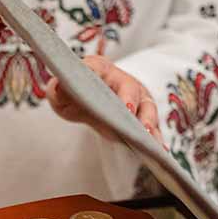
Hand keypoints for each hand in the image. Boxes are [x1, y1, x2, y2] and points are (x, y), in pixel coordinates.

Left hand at [46, 55, 165, 147]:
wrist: (93, 102)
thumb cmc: (79, 96)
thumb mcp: (62, 96)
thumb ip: (57, 92)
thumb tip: (59, 88)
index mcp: (100, 69)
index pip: (96, 67)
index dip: (96, 71)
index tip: (95, 75)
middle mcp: (124, 81)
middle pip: (130, 89)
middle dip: (129, 100)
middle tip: (128, 112)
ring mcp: (138, 99)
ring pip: (147, 108)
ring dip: (148, 122)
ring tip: (147, 137)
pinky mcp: (145, 118)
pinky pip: (155, 129)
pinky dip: (157, 139)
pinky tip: (160, 151)